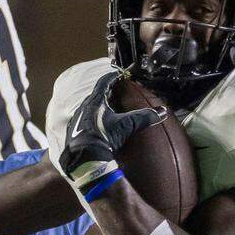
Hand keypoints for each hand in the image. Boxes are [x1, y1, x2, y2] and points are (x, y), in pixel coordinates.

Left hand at [60, 71, 166, 193]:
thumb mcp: (126, 126)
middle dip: (106, 91)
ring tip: (107, 107)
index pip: (104, 82)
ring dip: (98, 105)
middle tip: (116, 90)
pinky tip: (97, 125)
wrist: (85, 159)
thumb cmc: (104, 139)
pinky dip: (92, 117)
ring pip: (89, 106)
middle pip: (96, 93)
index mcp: (96, 101)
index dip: (113, 77)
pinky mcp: (73, 131)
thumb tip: (161, 112)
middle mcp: (84, 107)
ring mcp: (77, 119)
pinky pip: (83, 119)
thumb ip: (144, 117)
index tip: (119, 75)